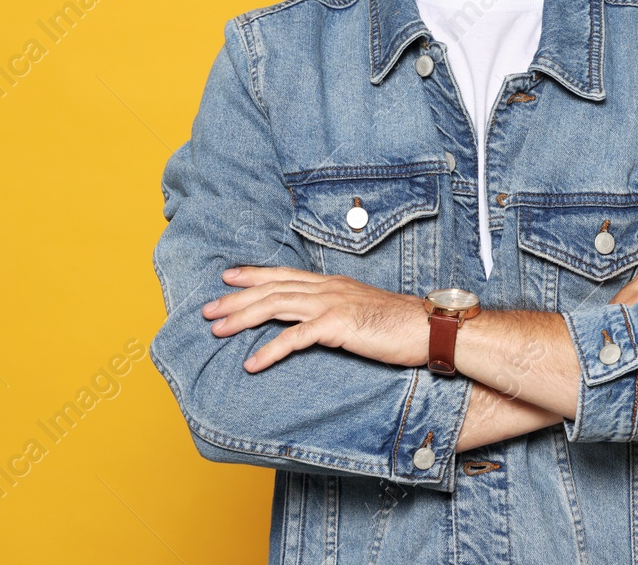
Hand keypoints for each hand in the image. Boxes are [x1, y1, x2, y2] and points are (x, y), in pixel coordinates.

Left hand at [201, 265, 427, 372]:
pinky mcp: (339, 326)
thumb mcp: (362, 311)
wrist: (430, 328)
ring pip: (276, 305)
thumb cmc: (400, 325)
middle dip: (236, 298)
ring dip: (242, 318)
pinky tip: (252, 363)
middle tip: (207, 310)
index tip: (228, 277)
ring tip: (217, 330)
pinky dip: (270, 350)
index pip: (285, 274)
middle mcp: (328, 288)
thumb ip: (338, 312)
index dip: (254, 274)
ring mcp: (333, 304)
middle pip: (272, 288)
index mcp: (332, 283)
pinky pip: (295, 338)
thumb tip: (318, 324)